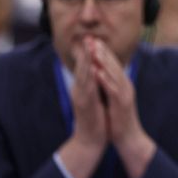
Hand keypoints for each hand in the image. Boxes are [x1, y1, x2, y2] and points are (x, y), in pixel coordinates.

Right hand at [56, 37, 107, 177]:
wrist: (89, 141)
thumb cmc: (94, 119)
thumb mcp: (95, 99)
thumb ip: (94, 86)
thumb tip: (97, 73)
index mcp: (83, 88)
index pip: (85, 67)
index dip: (88, 53)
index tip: (91, 38)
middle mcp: (80, 90)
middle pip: (82, 67)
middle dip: (85, 52)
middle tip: (87, 36)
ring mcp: (81, 98)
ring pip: (83, 75)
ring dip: (86, 61)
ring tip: (88, 47)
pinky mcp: (85, 106)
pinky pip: (87, 90)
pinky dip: (90, 79)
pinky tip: (92, 69)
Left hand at [89, 39, 154, 177]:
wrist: (129, 138)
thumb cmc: (119, 119)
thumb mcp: (114, 99)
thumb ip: (109, 86)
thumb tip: (102, 76)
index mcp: (123, 84)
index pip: (113, 64)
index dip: (103, 52)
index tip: (93, 41)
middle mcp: (126, 85)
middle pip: (114, 65)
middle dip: (103, 52)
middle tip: (93, 39)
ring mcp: (125, 93)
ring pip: (114, 73)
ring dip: (104, 61)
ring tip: (94, 50)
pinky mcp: (122, 103)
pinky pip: (113, 88)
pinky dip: (105, 79)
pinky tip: (97, 71)